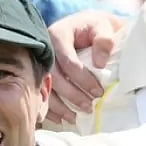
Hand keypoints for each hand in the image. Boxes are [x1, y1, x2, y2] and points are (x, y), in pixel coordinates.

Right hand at [46, 10, 123, 124]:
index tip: (98, 92)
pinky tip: (60, 118)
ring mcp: (40, 62)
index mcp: (58, 34)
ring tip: (74, 118)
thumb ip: (104, 40)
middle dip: (71, 95)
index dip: (83, 78)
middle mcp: (45, 49)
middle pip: (55, 76)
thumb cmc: (96, 27)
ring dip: (58, 106)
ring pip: (45, 87)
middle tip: (89, 107)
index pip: (67, 60)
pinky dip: (50, 108)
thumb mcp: (103, 27)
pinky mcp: (40, 74)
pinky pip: (41, 93)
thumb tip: (99, 63)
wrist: (87, 26)